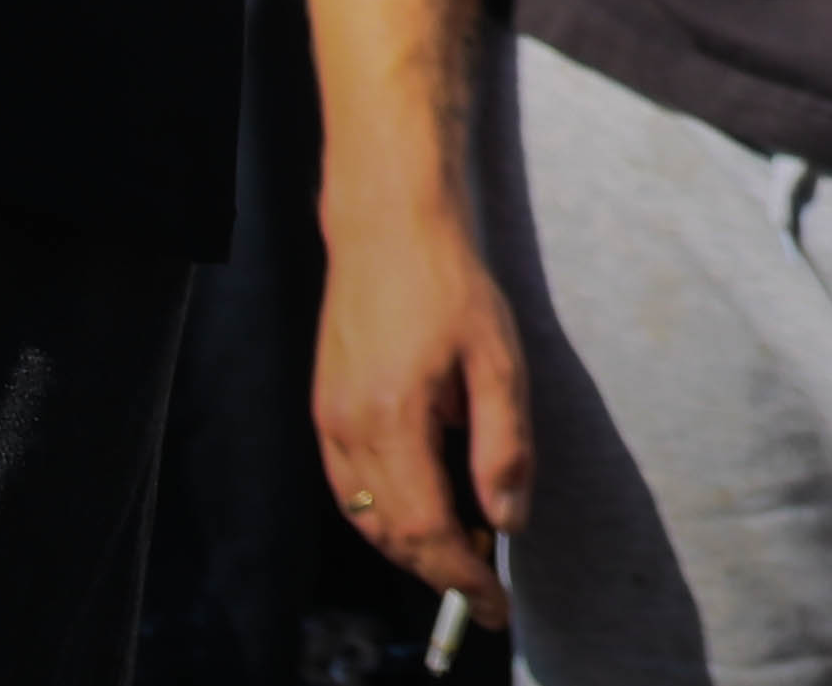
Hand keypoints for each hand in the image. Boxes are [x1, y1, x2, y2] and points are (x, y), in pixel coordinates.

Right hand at [315, 184, 534, 627]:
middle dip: (438, 572)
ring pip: (364, 518)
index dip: (460, 578)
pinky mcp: (323, 409)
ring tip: (463, 554)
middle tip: (486, 592)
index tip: (494, 606)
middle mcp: (348, 430)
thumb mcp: (500, 359)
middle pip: (389, 535)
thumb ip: (504, 445)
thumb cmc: (451, 284)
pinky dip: (383, 514)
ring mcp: (328, 421)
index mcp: (393, 420)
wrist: (388, 226)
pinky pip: (348, 488)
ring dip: (409, 546)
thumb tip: (508, 522)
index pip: (424, 530)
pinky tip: (420, 508)